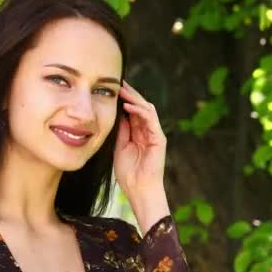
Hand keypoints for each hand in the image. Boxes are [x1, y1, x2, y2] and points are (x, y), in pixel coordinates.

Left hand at [113, 81, 169, 232]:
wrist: (138, 188)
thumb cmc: (128, 172)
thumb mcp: (119, 146)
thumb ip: (120, 130)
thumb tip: (115, 113)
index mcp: (138, 132)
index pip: (132, 110)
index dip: (123, 99)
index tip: (111, 89)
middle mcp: (148, 130)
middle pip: (140, 106)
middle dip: (129, 94)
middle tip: (117, 83)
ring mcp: (154, 133)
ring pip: (147, 109)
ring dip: (134, 98)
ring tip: (122, 90)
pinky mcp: (159, 138)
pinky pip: (151, 119)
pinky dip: (140, 111)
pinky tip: (129, 106)